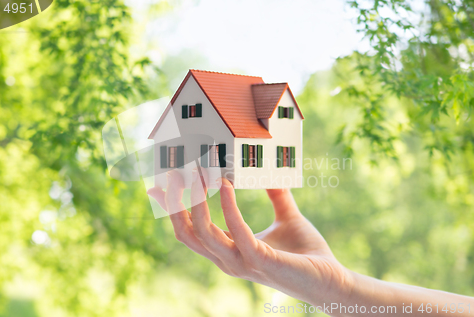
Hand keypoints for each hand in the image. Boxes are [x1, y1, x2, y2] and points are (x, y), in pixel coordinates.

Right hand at [147, 169, 353, 305]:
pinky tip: (227, 185)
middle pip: (187, 232)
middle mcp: (228, 259)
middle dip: (175, 202)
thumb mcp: (287, 216)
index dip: (173, 208)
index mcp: (229, 250)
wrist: (332, 279)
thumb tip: (271, 172)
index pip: (190, 231)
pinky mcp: (260, 260)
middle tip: (174, 171)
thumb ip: (277, 196)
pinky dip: (228, 206)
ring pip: (203, 233)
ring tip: (198, 172)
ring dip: (196, 201)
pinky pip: (236, 231)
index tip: (161, 184)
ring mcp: (241, 263)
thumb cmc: (307, 252)